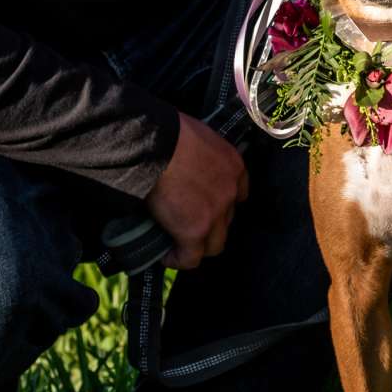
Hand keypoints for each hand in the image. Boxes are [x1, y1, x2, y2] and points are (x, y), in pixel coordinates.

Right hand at [149, 113, 247, 267]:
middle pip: (226, 220)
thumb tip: (183, 165)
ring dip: (197, 245)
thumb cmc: (167, 132)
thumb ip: (199, 155)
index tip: (204, 205)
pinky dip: (178, 259)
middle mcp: (231, 192)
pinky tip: (165, 255)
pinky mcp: (195, 231)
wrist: (154, 144)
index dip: (221, 203)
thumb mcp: (196, 136)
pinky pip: (191, 257)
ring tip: (176, 243)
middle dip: (209, 224)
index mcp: (234, 165)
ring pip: (214, 244)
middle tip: (187, 222)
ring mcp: (215, 213)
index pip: (238, 193)